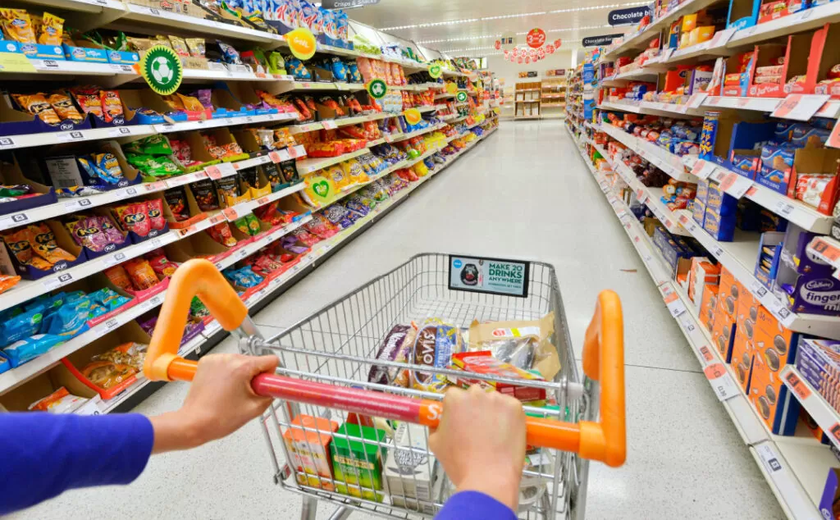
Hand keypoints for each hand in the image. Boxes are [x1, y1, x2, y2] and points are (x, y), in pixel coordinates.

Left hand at [150, 354, 277, 452]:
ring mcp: (215, 359)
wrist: (193, 423)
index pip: (270, 360)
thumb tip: (273, 388)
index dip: (270, 376)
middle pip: (254, 361)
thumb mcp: (254, 409)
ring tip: (230, 394)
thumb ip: (269, 394)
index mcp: (242, 367)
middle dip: (253, 377)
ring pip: (239, 362)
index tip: (262, 387)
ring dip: (240, 375)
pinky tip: (221, 389)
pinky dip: (227, 374)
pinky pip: (225, 364)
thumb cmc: (219, 418)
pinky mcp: (206, 363)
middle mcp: (229, 358)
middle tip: (244, 395)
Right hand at [428, 385, 525, 510]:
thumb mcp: (435, 443)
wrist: (488, 478)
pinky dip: (509, 418)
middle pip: (475, 395)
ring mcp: (498, 399)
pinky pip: (510, 408)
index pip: (454, 396)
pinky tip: (506, 435)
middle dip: (475, 408)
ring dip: (492, 412)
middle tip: (477, 429)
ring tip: (494, 435)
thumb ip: (437, 425)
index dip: (457, 410)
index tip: (461, 422)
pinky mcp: (516, 408)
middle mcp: (476, 393)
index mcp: (454, 399)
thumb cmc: (459, 462)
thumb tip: (444, 421)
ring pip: (493, 401)